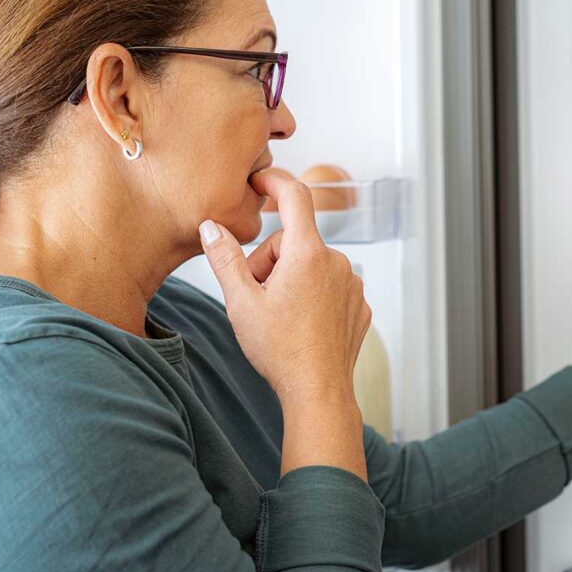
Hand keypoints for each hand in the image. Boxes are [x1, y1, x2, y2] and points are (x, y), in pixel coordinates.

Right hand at [199, 169, 371, 476]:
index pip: (294, 196)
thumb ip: (224, 258)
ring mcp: (351, 283)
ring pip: (311, 265)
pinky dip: (312, 296)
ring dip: (291, 280)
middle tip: (256, 297)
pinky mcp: (360, 304)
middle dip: (270, 261)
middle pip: (294, 241)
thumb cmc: (278, 350)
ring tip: (279, 316)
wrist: (318, 392)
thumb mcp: (240, 302)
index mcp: (307, 254)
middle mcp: (336, 261)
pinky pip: (329, 286)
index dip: (274, 181)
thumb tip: (211, 226)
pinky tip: (302, 325)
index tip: (259, 180)